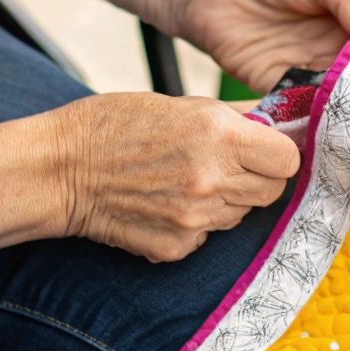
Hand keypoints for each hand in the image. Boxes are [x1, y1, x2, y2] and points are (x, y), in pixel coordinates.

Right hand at [50, 92, 300, 261]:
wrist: (61, 169)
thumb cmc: (117, 125)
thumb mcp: (181, 104)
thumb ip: (236, 117)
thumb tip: (279, 120)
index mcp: (219, 136)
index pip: (288, 159)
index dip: (278, 154)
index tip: (264, 150)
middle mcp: (212, 179)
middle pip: (272, 191)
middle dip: (257, 177)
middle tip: (226, 164)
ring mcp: (195, 218)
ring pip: (241, 214)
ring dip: (227, 199)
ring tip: (186, 179)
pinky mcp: (177, 247)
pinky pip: (209, 235)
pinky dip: (197, 221)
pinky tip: (166, 202)